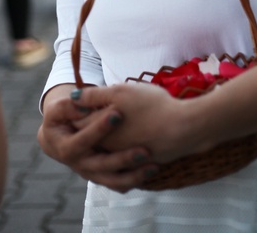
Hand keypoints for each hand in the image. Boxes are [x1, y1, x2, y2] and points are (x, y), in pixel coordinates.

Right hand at [38, 94, 157, 192]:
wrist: (61, 135)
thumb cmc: (62, 117)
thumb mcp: (58, 108)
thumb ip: (68, 105)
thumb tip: (79, 101)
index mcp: (67, 149)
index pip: (83, 140)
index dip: (99, 127)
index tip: (117, 113)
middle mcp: (80, 165)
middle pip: (102, 165)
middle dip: (123, 159)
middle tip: (144, 151)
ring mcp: (93, 173)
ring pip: (114, 180)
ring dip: (134, 175)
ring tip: (153, 166)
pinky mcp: (104, 176)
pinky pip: (120, 184)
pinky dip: (135, 179)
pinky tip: (151, 170)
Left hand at [71, 84, 199, 163]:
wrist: (184, 128)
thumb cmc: (152, 106)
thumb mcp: (121, 92)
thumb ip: (94, 95)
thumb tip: (72, 97)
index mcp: (99, 128)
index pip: (77, 120)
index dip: (75, 110)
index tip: (80, 101)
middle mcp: (106, 147)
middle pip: (89, 136)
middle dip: (88, 124)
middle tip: (93, 111)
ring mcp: (122, 158)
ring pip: (105, 148)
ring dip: (105, 137)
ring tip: (114, 122)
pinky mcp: (137, 165)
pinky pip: (121, 158)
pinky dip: (120, 149)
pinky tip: (130, 136)